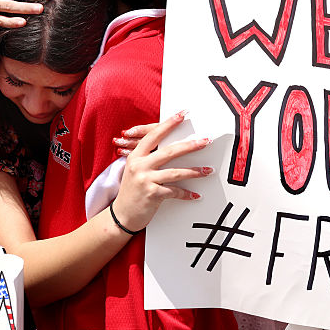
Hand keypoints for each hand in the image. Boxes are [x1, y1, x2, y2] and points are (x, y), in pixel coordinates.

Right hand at [111, 110, 210, 232]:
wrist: (121, 215)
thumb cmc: (132, 191)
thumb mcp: (135, 170)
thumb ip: (148, 158)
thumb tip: (171, 148)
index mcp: (136, 156)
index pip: (154, 135)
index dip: (168, 124)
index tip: (182, 115)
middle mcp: (139, 165)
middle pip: (169, 152)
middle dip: (190, 146)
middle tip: (205, 141)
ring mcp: (145, 180)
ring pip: (175, 172)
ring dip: (194, 171)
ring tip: (208, 170)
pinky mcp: (152, 194)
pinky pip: (175, 191)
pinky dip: (186, 193)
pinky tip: (196, 194)